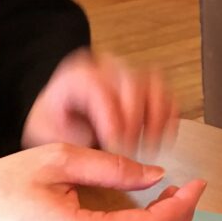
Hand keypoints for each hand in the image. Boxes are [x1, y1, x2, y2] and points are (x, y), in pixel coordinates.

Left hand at [21, 49, 177, 158]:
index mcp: (77, 75)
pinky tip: (162, 139)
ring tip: (151, 146)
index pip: (100, 87)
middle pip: (132, 82)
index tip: (115, 145)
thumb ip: (76, 143)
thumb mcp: (52, 136)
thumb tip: (105, 153)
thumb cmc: (57, 127)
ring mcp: (129, 72)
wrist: (63, 119)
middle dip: (135, 122)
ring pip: (155, 85)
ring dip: (157, 119)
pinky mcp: (147, 84)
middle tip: (131, 151)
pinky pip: (167, 94)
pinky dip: (169, 118)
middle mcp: (106, 67)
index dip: (112, 118)